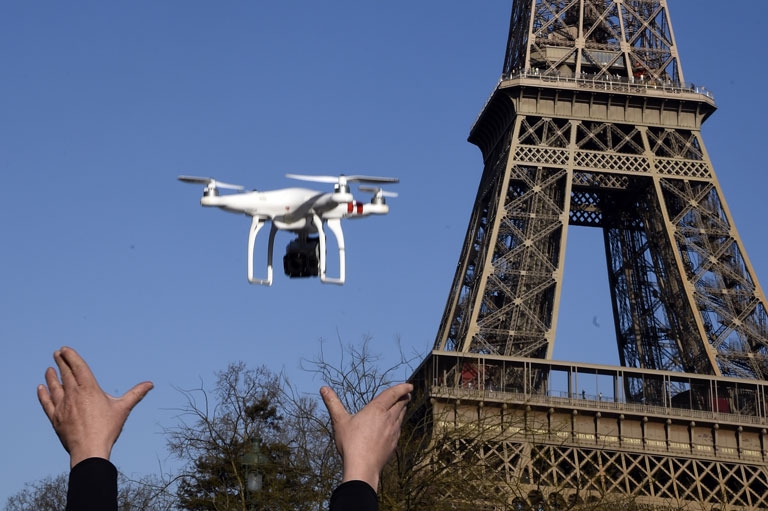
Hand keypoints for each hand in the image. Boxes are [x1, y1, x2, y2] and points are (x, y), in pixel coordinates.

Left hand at [37, 346, 153, 467]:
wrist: (89, 450)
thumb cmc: (107, 429)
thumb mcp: (123, 409)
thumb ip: (136, 394)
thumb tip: (150, 384)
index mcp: (89, 389)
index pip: (78, 367)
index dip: (71, 357)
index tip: (64, 350)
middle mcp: (74, 394)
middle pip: (66, 374)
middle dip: (61, 362)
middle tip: (57, 353)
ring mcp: (63, 406)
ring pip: (55, 387)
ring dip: (52, 376)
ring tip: (50, 369)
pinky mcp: (56, 418)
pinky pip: (47, 403)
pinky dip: (43, 394)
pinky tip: (41, 388)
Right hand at [320, 382, 412, 490]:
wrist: (363, 467)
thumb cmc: (350, 443)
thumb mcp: (339, 421)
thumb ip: (333, 403)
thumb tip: (323, 388)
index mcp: (377, 409)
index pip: (393, 394)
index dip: (402, 388)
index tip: (409, 385)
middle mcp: (388, 418)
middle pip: (401, 404)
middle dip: (404, 397)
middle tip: (407, 393)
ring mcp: (393, 432)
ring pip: (401, 416)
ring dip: (402, 409)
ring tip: (402, 406)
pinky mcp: (393, 443)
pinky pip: (399, 429)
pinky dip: (399, 423)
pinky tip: (395, 426)